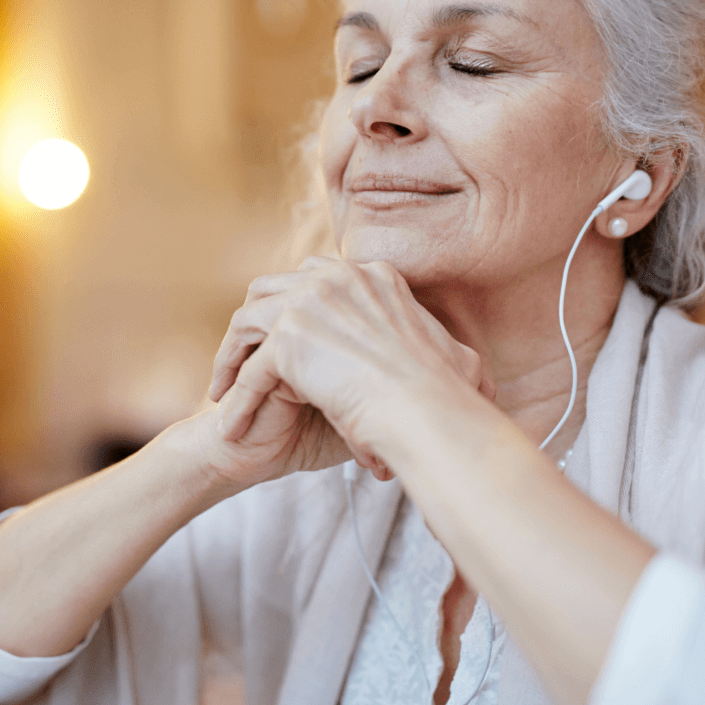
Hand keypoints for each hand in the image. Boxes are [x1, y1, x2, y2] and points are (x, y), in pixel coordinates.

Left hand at [206, 257, 492, 481]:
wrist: (430, 413)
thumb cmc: (447, 397)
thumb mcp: (457, 358)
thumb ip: (443, 352)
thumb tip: (480, 377)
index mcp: (375, 276)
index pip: (317, 278)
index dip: (294, 309)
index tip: (285, 343)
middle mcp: (340, 277)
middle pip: (274, 288)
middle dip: (254, 323)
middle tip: (244, 361)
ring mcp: (311, 301)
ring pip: (248, 320)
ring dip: (232, 355)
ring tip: (224, 391)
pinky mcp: (289, 337)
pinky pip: (249, 369)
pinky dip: (237, 399)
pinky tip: (232, 428)